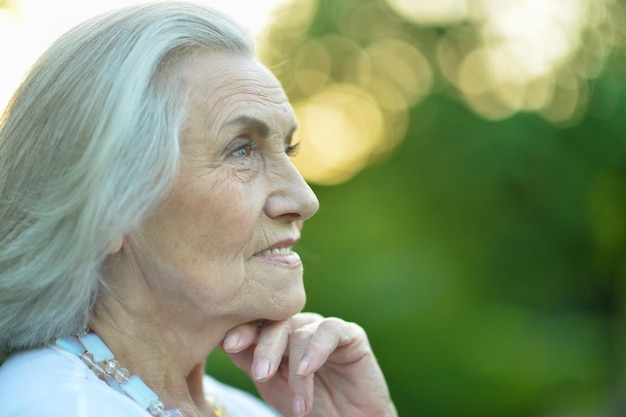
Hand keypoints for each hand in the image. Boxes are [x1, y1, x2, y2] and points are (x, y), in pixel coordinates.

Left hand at [221, 313, 397, 416]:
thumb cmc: (308, 407)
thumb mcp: (272, 386)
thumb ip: (251, 363)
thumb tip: (224, 341)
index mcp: (279, 335)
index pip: (258, 324)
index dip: (243, 330)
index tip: (228, 344)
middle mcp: (301, 327)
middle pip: (277, 324)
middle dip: (266, 348)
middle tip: (262, 372)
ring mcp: (324, 329)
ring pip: (301, 332)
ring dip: (297, 370)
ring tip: (299, 403)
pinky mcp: (351, 335)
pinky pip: (330, 331)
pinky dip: (317, 350)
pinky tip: (308, 369)